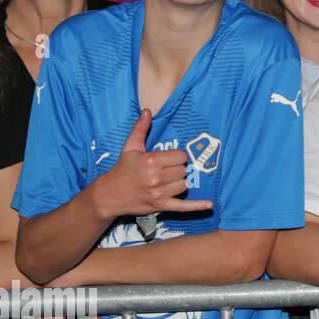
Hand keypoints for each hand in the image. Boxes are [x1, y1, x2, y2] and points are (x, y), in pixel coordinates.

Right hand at [89, 110, 212, 221]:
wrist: (109, 195)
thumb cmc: (121, 169)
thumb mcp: (130, 147)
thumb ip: (140, 129)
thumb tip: (148, 111)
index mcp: (151, 161)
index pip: (181, 156)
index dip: (176, 157)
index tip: (167, 159)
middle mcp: (156, 177)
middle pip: (183, 170)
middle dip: (177, 169)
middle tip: (165, 170)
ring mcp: (159, 193)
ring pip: (184, 185)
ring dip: (179, 182)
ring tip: (166, 181)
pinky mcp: (160, 206)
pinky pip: (183, 206)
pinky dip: (197, 206)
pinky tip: (209, 204)